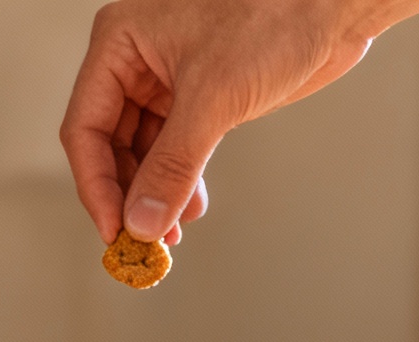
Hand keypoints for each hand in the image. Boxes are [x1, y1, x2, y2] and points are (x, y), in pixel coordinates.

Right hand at [59, 0, 418, 246]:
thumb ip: (174, 164)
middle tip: (143, 241)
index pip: (86, 128)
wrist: (331, 7)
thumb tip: (143, 221)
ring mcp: (167, 80)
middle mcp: (135, 61)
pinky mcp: (200, 98)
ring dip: (155, 195)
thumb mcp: (213, 97)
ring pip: (143, 153)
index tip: (115, 231)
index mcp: (119, 43)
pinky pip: (175, 150)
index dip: (97, 187)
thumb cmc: (273, 16)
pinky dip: (180, 182)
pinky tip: (189, 208)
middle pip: (110, 146)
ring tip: (169, 233)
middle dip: (129, 196)